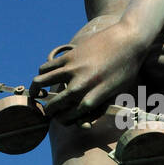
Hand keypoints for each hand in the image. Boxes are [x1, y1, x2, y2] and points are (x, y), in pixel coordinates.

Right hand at [30, 21, 145, 123]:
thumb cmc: (126, 70)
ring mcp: (72, 69)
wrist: (128, 40)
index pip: (69, 117)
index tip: (62, 119)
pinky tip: (43, 76)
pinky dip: (41, 73)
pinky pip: (46, 67)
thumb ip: (100, 109)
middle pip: (54, 105)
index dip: (63, 120)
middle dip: (49, 111)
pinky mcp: (69, 55)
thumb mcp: (117, 94)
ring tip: (35, 94)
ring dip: (35, 90)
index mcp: (94, 98)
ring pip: (40, 82)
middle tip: (48, 110)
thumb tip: (83, 124)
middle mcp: (80, 86)